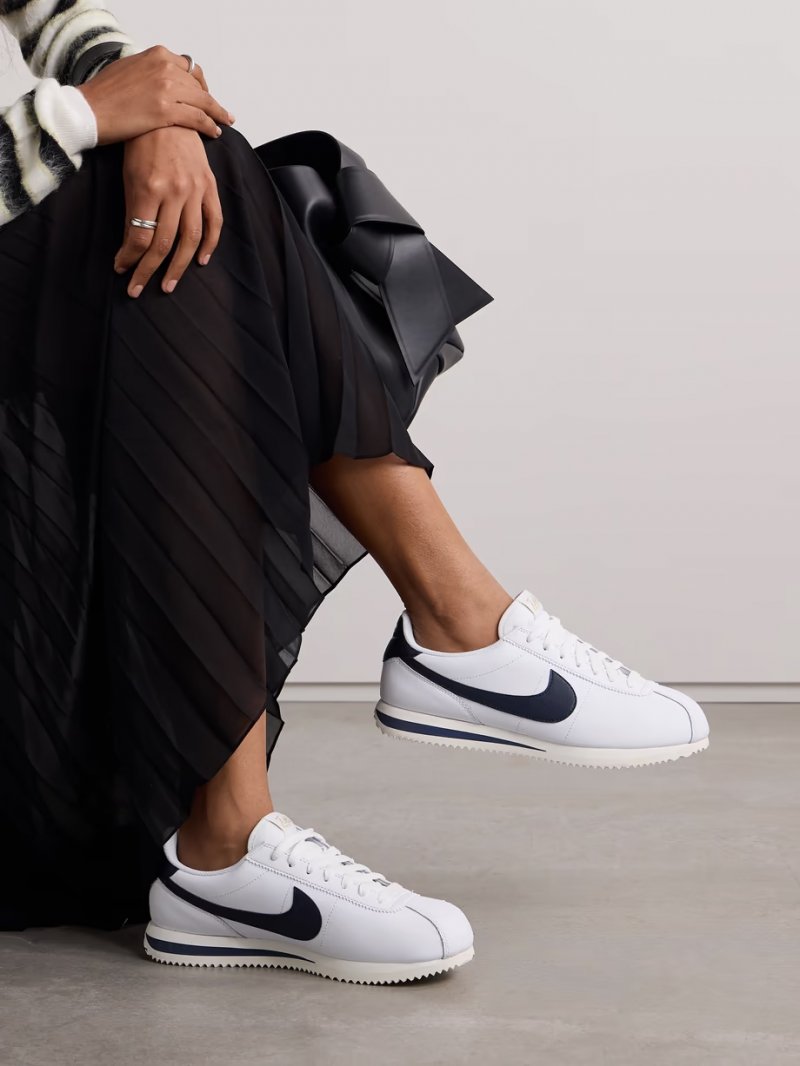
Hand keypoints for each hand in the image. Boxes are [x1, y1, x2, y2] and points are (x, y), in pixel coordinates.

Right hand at [78, 45, 234, 143]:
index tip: (204, 94)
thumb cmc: (103, 94)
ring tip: (223, 122)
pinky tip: (215, 132)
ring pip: (203, 101)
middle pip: (199, 85)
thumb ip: (149, 70)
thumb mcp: (128, 68)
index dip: (200, 83)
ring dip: (216, 113)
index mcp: (156, 55)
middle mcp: (164, 68)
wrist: (88, 110)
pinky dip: (210, 125)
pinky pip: (198, 118)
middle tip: (220, 111)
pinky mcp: (166, 111)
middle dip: (211, 99)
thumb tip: (158, 76)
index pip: (189, 67)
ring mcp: (166, 89)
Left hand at [113, 125, 223, 296]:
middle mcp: (174, 192)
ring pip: (189, 240)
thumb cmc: (143, 142)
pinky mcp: (209, 187)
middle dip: (148, 271)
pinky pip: (214, 222)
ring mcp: (195, 190)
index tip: (121, 269)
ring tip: (168, 285)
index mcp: (149, 188)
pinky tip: (200, 261)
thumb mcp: (129, 175)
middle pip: (162, 244)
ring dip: (178, 267)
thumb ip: (133, 211)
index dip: (130, 258)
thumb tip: (131, 246)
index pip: (140, 236)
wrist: (168, 113)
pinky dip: (209, 244)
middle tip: (137, 289)